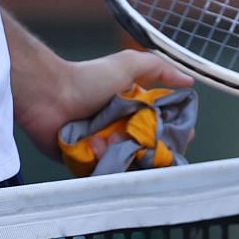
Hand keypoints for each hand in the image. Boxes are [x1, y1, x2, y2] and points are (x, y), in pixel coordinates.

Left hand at [13, 47, 192, 159]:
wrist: (49, 95)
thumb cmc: (87, 78)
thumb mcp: (128, 65)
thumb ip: (160, 69)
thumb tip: (189, 81)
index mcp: (134, 110)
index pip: (163, 128)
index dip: (173, 134)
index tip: (178, 136)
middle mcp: (121, 130)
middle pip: (148, 151)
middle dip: (146, 147)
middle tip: (136, 137)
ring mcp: (104, 149)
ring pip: (127, 164)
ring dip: (121, 152)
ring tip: (107, 137)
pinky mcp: (85, 163)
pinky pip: (101, 173)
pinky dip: (99, 161)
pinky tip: (91, 145)